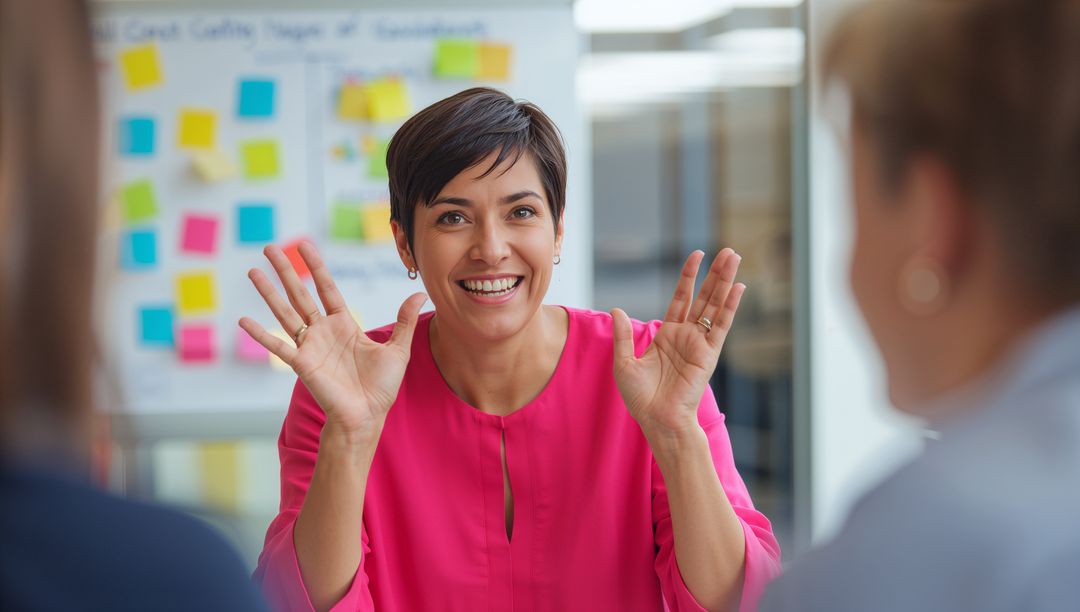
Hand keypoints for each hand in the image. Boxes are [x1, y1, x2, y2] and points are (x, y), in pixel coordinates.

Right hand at [239, 242, 426, 442]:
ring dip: (269, 293)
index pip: (326, 288)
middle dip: (286, 271)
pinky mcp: (302, 364)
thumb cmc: (381, 387)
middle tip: (270, 248)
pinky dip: (260, 334)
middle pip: (300, 294)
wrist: (368, 416)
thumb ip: (404, 321)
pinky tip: (244, 320)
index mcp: (344, 325)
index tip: (304, 245)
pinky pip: (278, 346)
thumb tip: (419, 293)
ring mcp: (309, 347)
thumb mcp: (398, 349)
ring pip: (285, 313)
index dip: (316, 266)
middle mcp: (323, 332)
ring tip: (253, 272)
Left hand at [612, 249, 744, 439]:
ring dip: (725, 282)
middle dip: (715, 274)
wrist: (657, 420)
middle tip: (728, 252)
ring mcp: (699, 343)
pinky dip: (730, 306)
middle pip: (704, 297)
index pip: (682, 298)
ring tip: (735, 258)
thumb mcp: (624, 363)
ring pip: (715, 306)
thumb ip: (623, 336)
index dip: (689, 276)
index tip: (697, 255)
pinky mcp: (709, 354)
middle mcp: (687, 336)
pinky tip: (738, 288)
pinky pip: (721, 326)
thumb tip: (616, 310)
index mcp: (667, 335)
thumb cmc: (641, 398)